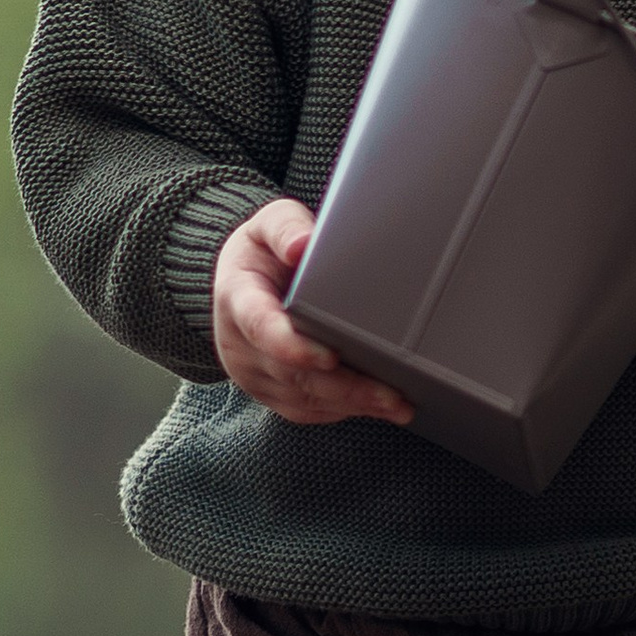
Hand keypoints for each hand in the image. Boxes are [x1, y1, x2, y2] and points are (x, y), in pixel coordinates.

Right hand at [213, 201, 413, 425]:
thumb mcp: (267, 224)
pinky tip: (376, 407)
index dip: (293, 346)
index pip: (261, 327)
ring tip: (397, 404)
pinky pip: (304, 410)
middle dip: (343, 386)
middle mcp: (240, 343)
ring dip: (351, 404)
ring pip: (302, 398)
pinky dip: (341, 410)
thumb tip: (302, 246)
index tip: (329, 356)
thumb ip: (285, 229)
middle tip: (390, 394)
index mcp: (238, 298)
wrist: (239, 282)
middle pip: (292, 373)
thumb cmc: (262, 253)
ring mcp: (253, 373)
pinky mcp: (269, 392)